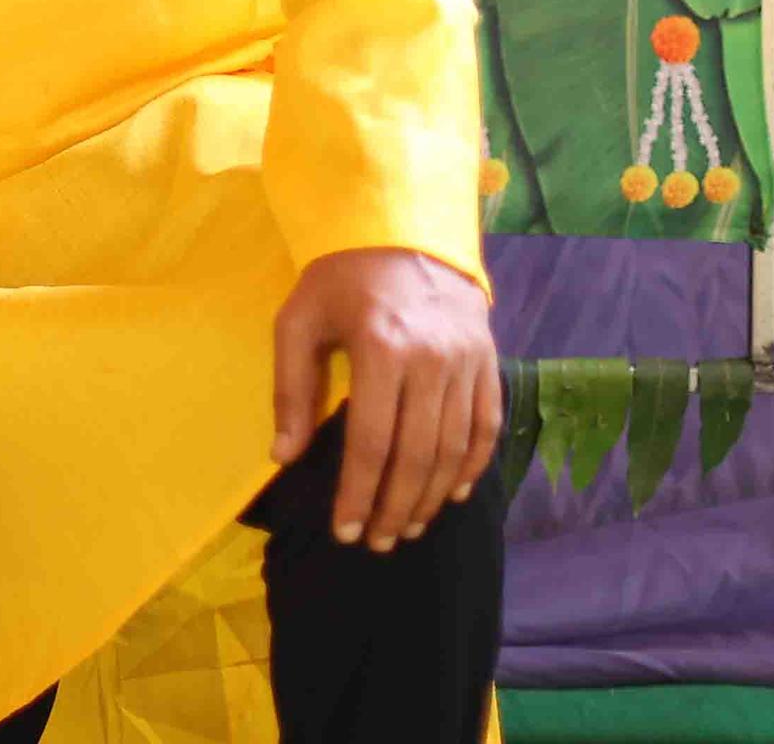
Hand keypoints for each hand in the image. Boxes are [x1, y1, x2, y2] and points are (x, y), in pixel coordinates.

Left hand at [272, 246, 500, 551]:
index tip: (346, 530)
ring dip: (432, 496)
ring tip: (409, 527)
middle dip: (396, 508)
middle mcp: (432, 360)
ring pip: (454, 448)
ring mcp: (467, 362)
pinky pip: (487, 425)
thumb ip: (290, 388)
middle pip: (417, 455)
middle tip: (378, 542)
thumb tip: (284, 455)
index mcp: (381, 348)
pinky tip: (452, 493)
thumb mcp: (298, 320)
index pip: (372, 442)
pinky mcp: (489, 361)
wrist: (405, 230)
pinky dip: (474, 465)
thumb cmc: (341, 279)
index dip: (359, 494)